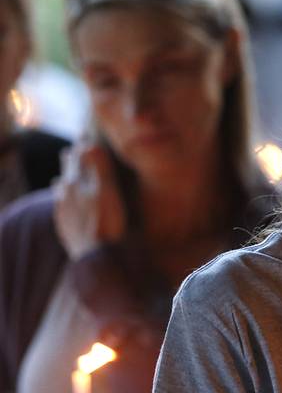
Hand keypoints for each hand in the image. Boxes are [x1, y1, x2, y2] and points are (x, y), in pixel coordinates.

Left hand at [54, 143, 125, 259]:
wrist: (97, 260)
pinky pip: (61, 205)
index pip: (78, 154)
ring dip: (68, 177)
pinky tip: (68, 202)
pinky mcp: (64, 226)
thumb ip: (98, 167)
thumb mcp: (108, 192)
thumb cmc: (107, 224)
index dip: (84, 143)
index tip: (87, 132)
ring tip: (73, 174)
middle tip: (82, 148)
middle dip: (74, 158)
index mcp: (75, 181)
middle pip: (67, 169)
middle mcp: (64, 193)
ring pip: (61, 186)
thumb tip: (88, 144)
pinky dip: (66, 197)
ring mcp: (62, 211)